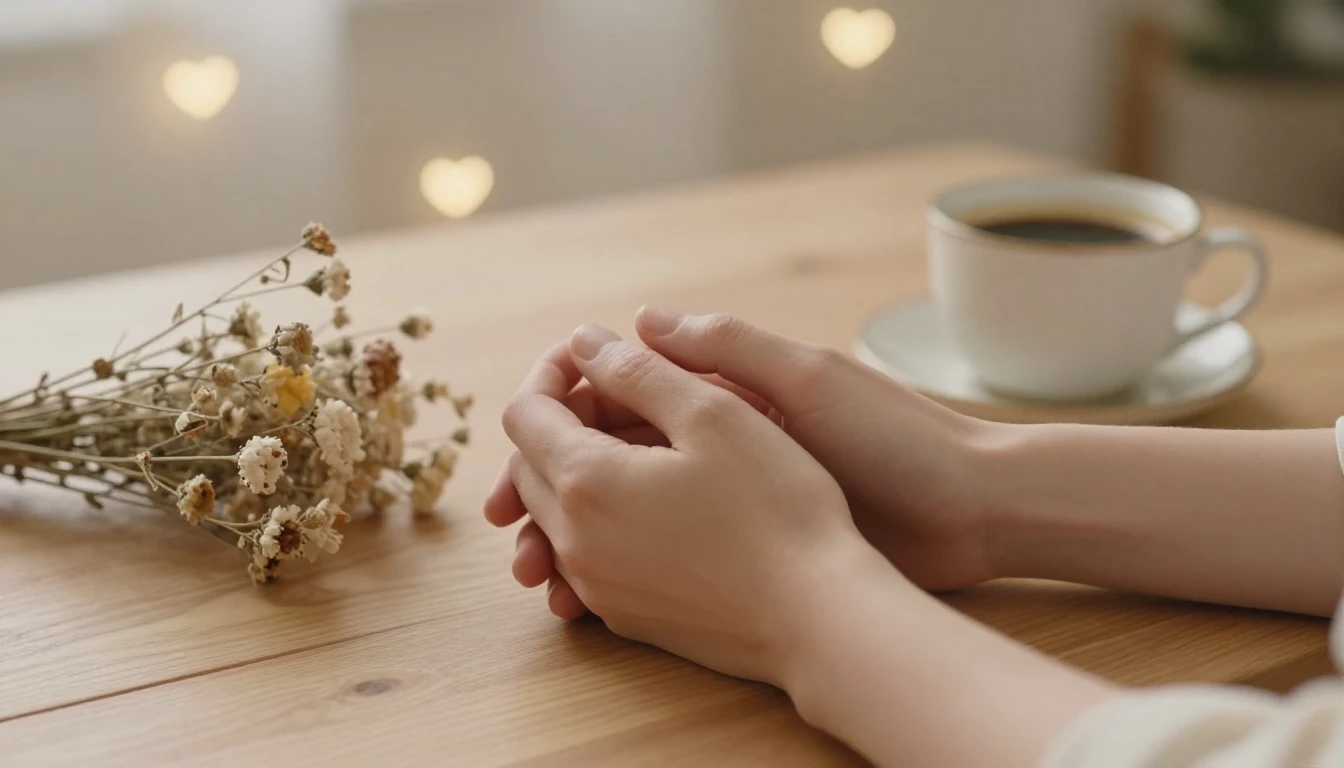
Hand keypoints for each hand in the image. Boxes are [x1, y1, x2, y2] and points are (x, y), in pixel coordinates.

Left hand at [484, 341, 779, 618]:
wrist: (818, 618)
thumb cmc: (777, 509)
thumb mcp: (713, 413)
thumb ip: (638, 370)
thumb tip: (584, 343)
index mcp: (586, 481)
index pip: (524, 413)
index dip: (550, 372)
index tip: (591, 355)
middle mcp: (575, 542)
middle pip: (528, 466)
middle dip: (559, 419)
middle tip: (620, 395)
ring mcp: (599, 587)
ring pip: (553, 515)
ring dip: (576, 470)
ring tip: (638, 443)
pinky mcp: (626, 616)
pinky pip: (584, 558)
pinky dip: (598, 519)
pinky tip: (652, 504)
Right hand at [487, 309, 996, 618]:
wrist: (970, 511)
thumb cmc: (894, 435)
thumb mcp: (807, 380)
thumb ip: (724, 348)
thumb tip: (633, 317)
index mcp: (726, 390)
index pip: (618, 398)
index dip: (559, 425)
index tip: (515, 459)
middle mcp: (720, 438)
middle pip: (611, 462)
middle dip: (552, 495)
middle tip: (511, 539)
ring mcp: (733, 494)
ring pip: (633, 515)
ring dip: (579, 544)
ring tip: (543, 583)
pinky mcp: (751, 542)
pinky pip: (670, 556)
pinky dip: (624, 575)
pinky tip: (592, 605)